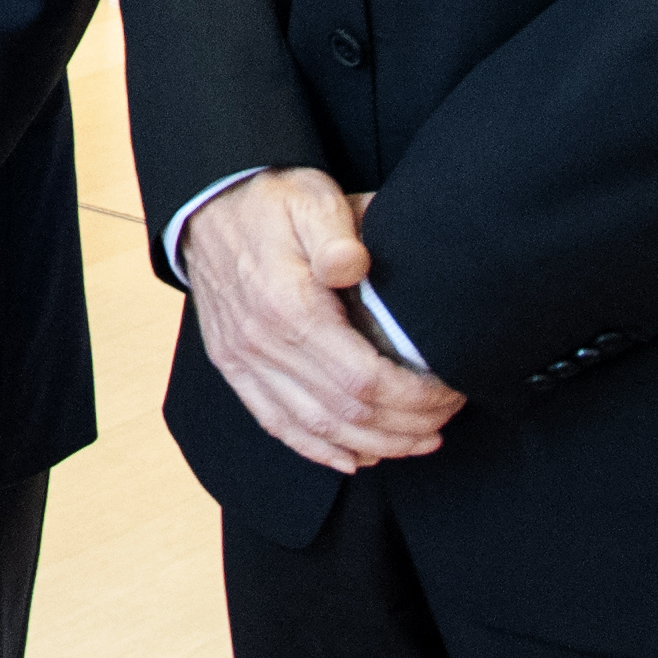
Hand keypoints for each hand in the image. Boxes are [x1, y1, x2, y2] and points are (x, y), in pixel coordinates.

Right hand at [183, 168, 464, 472]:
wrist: (207, 203)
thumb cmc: (271, 201)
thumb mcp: (311, 199)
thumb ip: (335, 232)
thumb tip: (352, 265)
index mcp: (287, 306)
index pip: (363, 380)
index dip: (415, 399)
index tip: (450, 392)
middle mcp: (260, 342)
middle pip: (346, 413)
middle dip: (406, 427)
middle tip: (445, 420)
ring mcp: (242, 359)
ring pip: (315, 428)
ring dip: (373, 445)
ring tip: (417, 441)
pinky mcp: (232, 365)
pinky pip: (276, 423)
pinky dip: (318, 450)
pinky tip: (354, 457)